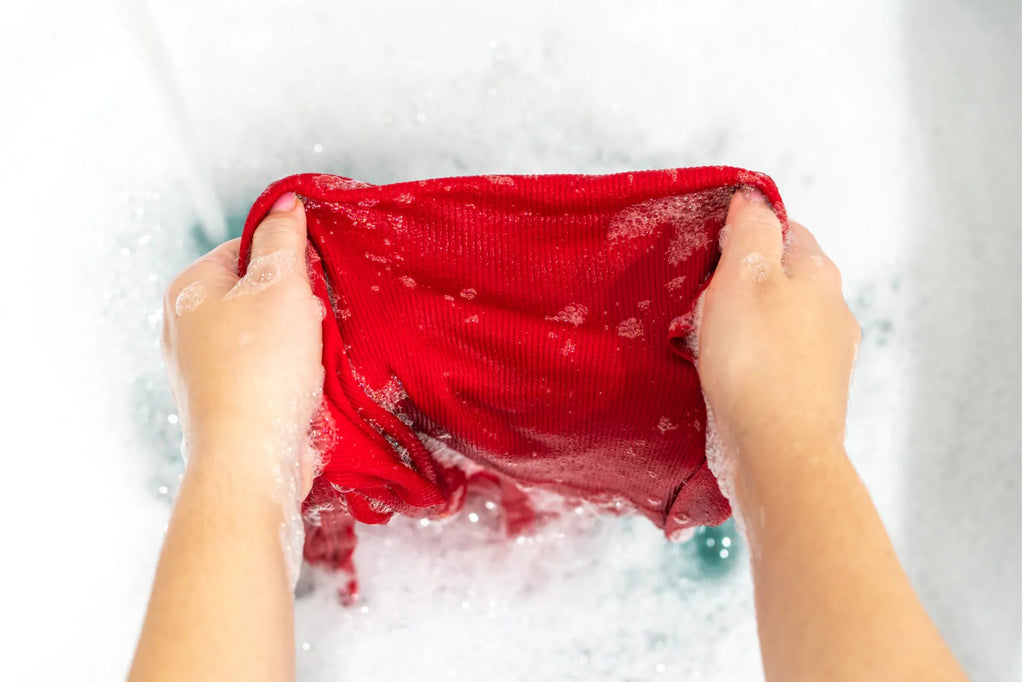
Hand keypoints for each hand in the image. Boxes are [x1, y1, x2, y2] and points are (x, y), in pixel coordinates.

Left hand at [160, 193, 323, 496]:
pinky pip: (264, 372)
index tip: (310, 285)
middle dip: (294, 307)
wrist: (250, 458)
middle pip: (256, 294)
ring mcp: (200, 369)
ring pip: (265, 335)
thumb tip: (286, 203)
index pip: (245, 249)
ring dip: (298, 344)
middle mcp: (184, 327)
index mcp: (187, 289)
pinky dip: (288, 375)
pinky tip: (304, 388)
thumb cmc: (262, 368)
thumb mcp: (281, 286)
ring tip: (309, 362)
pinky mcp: (223, 403)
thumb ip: (284, 239)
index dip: (286, 262)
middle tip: (312, 326)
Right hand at [694, 188, 860, 458]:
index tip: (708, 252)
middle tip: (700, 299)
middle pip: (781, 278)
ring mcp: (826, 356)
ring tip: (707, 342)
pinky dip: (750, 362)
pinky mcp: (811, 394)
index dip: (744, 233)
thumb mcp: (743, 276)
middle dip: (741, 283)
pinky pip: (775, 362)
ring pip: (777, 322)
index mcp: (818, 272)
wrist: (778, 451)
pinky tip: (725, 377)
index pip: (784, 229)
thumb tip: (752, 202)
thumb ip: (750, 230)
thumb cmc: (756, 361)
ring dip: (744, 326)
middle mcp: (832, 310)